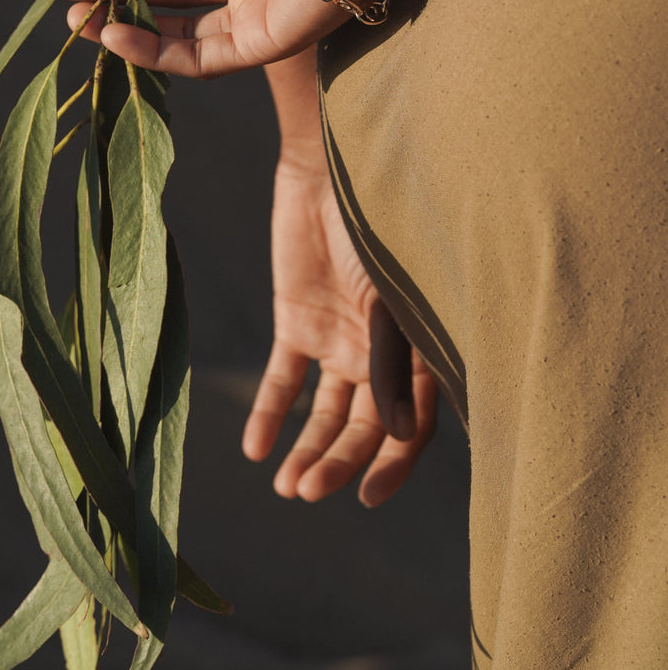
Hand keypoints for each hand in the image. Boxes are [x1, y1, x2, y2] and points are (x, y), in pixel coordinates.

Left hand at [243, 147, 436, 507]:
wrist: (330, 171)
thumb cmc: (377, 230)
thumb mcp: (389, 301)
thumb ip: (390, 363)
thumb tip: (395, 437)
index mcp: (415, 352)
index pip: (411, 426)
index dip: (393, 464)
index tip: (366, 498)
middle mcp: (378, 356)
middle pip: (363, 427)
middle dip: (338, 462)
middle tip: (306, 491)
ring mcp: (336, 342)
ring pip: (323, 412)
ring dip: (306, 448)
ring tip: (285, 486)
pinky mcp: (295, 325)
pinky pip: (281, 379)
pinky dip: (268, 412)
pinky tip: (253, 448)